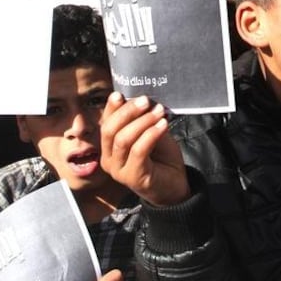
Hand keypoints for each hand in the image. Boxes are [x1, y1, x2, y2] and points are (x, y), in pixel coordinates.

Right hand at [99, 92, 188, 206]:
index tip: (120, 94)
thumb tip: (139, 98)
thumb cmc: (161, 158)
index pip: (105, 124)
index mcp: (108, 148)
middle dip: (127, 112)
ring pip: (123, 139)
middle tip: (145, 101)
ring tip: (159, 112)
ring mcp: (119, 171)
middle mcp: (108, 160)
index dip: (111, 108)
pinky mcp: (134, 177)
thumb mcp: (149, 133)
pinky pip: (139, 150)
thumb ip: (141, 120)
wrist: (175, 186)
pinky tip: (163, 125)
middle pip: (109, 130)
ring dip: (142, 121)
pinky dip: (151, 134)